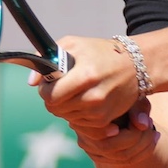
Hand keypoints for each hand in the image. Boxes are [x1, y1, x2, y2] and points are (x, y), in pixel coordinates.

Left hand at [34, 35, 149, 133]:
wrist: (136, 66)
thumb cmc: (101, 52)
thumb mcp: (73, 44)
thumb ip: (47, 57)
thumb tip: (32, 82)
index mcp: (85, 76)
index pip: (50, 95)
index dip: (46, 89)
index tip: (51, 82)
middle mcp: (93, 97)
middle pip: (55, 109)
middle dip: (53, 98)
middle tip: (63, 86)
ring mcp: (99, 111)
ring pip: (65, 117)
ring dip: (65, 106)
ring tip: (77, 91)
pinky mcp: (104, 121)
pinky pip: (78, 123)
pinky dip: (77, 113)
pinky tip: (85, 100)